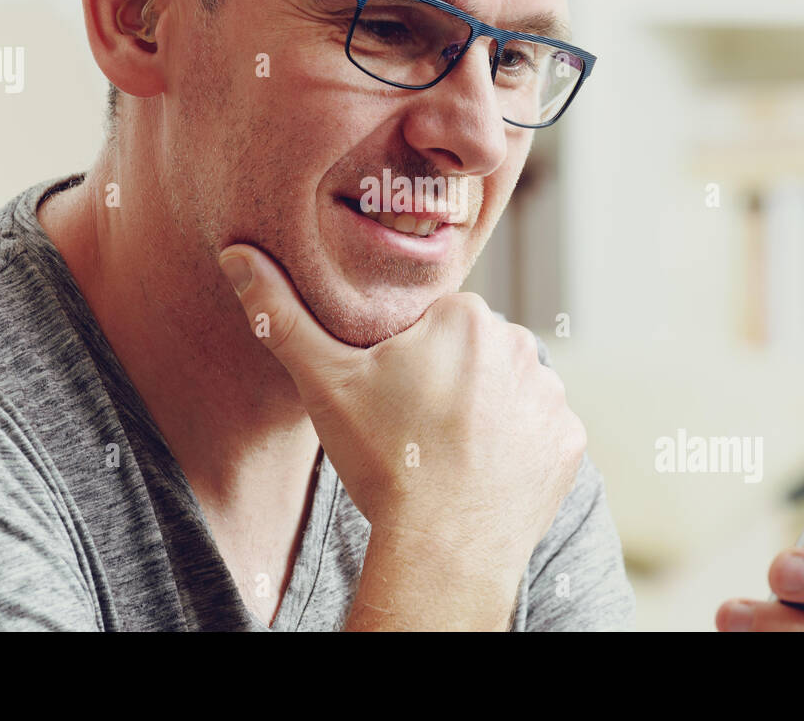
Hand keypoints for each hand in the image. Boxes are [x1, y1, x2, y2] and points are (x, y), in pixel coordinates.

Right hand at [217, 243, 586, 581]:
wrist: (443, 549)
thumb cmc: (384, 459)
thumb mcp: (324, 382)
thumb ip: (282, 315)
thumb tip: (236, 254)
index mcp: (466, 316)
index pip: (432, 324)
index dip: (405, 361)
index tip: (392, 399)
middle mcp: (521, 343)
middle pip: (472, 355)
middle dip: (447, 382)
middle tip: (414, 429)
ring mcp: (551, 394)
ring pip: (505, 391)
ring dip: (483, 413)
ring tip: (446, 453)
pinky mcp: (567, 440)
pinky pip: (536, 431)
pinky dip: (514, 448)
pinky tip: (481, 472)